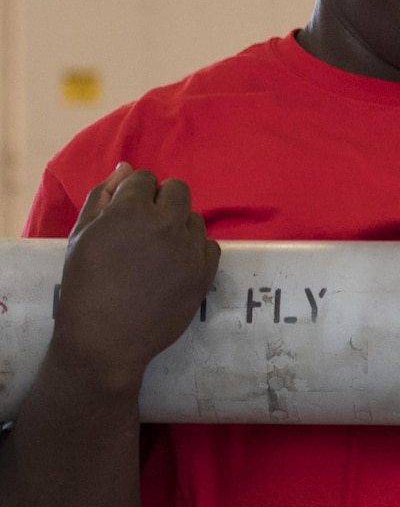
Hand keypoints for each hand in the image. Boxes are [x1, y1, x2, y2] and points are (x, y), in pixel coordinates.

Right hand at [50, 164, 219, 396]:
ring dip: (179, 226)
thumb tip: (125, 168)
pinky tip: (175, 265)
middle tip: (145, 229)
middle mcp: (165, 224)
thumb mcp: (81, 235)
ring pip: (195, 218)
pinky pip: (211, 245)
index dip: (135, 194)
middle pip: (178, 190)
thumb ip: (101, 196)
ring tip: (157, 252)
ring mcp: (189, 249)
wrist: (105, 338)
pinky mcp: (205, 272)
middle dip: (162, 202)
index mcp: (129, 210)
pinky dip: (195, 250)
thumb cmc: (85, 285)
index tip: (128, 215)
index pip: (145, 178)